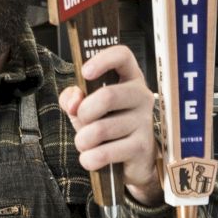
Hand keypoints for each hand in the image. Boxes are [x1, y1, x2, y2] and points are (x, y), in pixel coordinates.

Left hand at [58, 44, 159, 202]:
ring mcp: (144, 122)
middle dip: (84, 112)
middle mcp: (141, 96)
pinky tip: (92, 158)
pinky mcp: (142, 147)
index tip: (85, 72)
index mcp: (128, 79)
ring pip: (101, 129)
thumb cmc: (106, 125)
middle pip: (107, 96)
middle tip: (81, 121)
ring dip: (83, 140)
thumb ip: (72, 98)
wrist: (130, 162)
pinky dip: (89, 158)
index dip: (102, 60)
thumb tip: (73, 101)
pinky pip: (104, 153)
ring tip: (87, 143)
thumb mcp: (85, 107)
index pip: (122, 56)